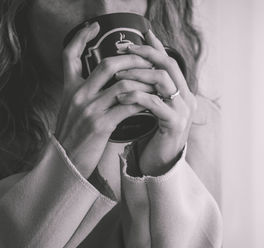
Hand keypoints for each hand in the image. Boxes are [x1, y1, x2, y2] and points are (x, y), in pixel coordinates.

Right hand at [55, 22, 154, 177]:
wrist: (66, 163)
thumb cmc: (74, 135)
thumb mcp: (72, 109)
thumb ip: (85, 92)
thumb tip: (108, 81)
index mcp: (70, 88)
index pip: (69, 55)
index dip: (80, 37)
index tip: (95, 27)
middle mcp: (78, 95)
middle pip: (107, 64)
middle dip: (132, 59)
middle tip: (148, 60)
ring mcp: (90, 109)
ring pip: (123, 84)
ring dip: (144, 82)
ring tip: (156, 83)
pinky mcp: (101, 125)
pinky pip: (129, 107)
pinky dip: (143, 103)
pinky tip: (152, 103)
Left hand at [115, 30, 197, 175]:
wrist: (160, 163)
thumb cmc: (154, 134)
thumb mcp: (153, 106)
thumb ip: (150, 87)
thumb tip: (136, 66)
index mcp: (183, 91)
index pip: (169, 61)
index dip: (152, 47)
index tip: (130, 41)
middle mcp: (187, 98)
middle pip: (168, 64)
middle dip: (143, 54)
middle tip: (121, 51)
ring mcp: (183, 110)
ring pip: (162, 80)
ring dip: (137, 74)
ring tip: (118, 76)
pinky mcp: (175, 123)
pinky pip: (154, 102)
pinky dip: (135, 96)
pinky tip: (121, 97)